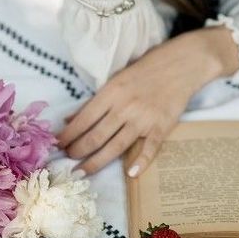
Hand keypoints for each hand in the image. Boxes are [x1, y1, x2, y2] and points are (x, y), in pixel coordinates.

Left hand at [58, 26, 238, 174]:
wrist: (181, 64)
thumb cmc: (146, 69)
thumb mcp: (116, 79)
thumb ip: (94, 101)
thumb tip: (70, 120)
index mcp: (111, 93)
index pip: (83, 120)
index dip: (68, 136)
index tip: (57, 146)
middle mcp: (125, 107)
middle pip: (96, 136)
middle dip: (77, 152)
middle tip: (67, 163)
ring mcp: (144, 119)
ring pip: (116, 147)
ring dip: (96, 162)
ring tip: (82, 172)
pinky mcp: (162, 126)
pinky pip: (149, 148)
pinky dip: (140, 162)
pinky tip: (130, 173)